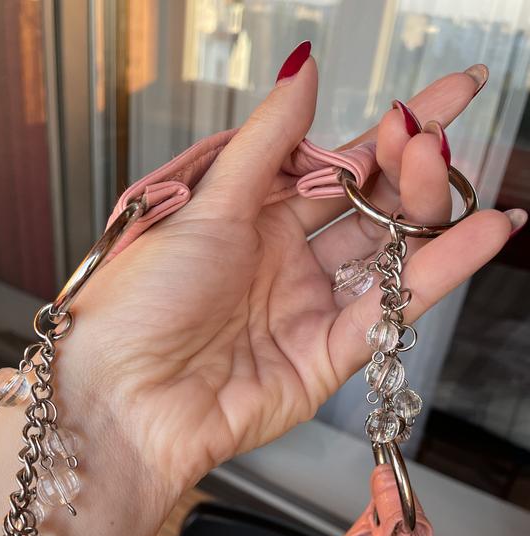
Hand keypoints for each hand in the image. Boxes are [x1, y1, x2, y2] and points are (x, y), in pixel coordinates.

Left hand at [63, 54, 520, 500]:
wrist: (121, 399)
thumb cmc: (138, 303)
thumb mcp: (204, 206)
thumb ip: (265, 143)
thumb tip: (302, 69)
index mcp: (249, 219)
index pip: (335, 163)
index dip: (390, 131)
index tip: (445, 95)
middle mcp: (283, 261)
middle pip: (366, 207)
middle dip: (406, 168)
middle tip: (430, 137)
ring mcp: (307, 309)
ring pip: (385, 254)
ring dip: (426, 214)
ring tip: (456, 175)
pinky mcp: (325, 358)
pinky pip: (389, 309)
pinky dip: (438, 273)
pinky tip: (480, 235)